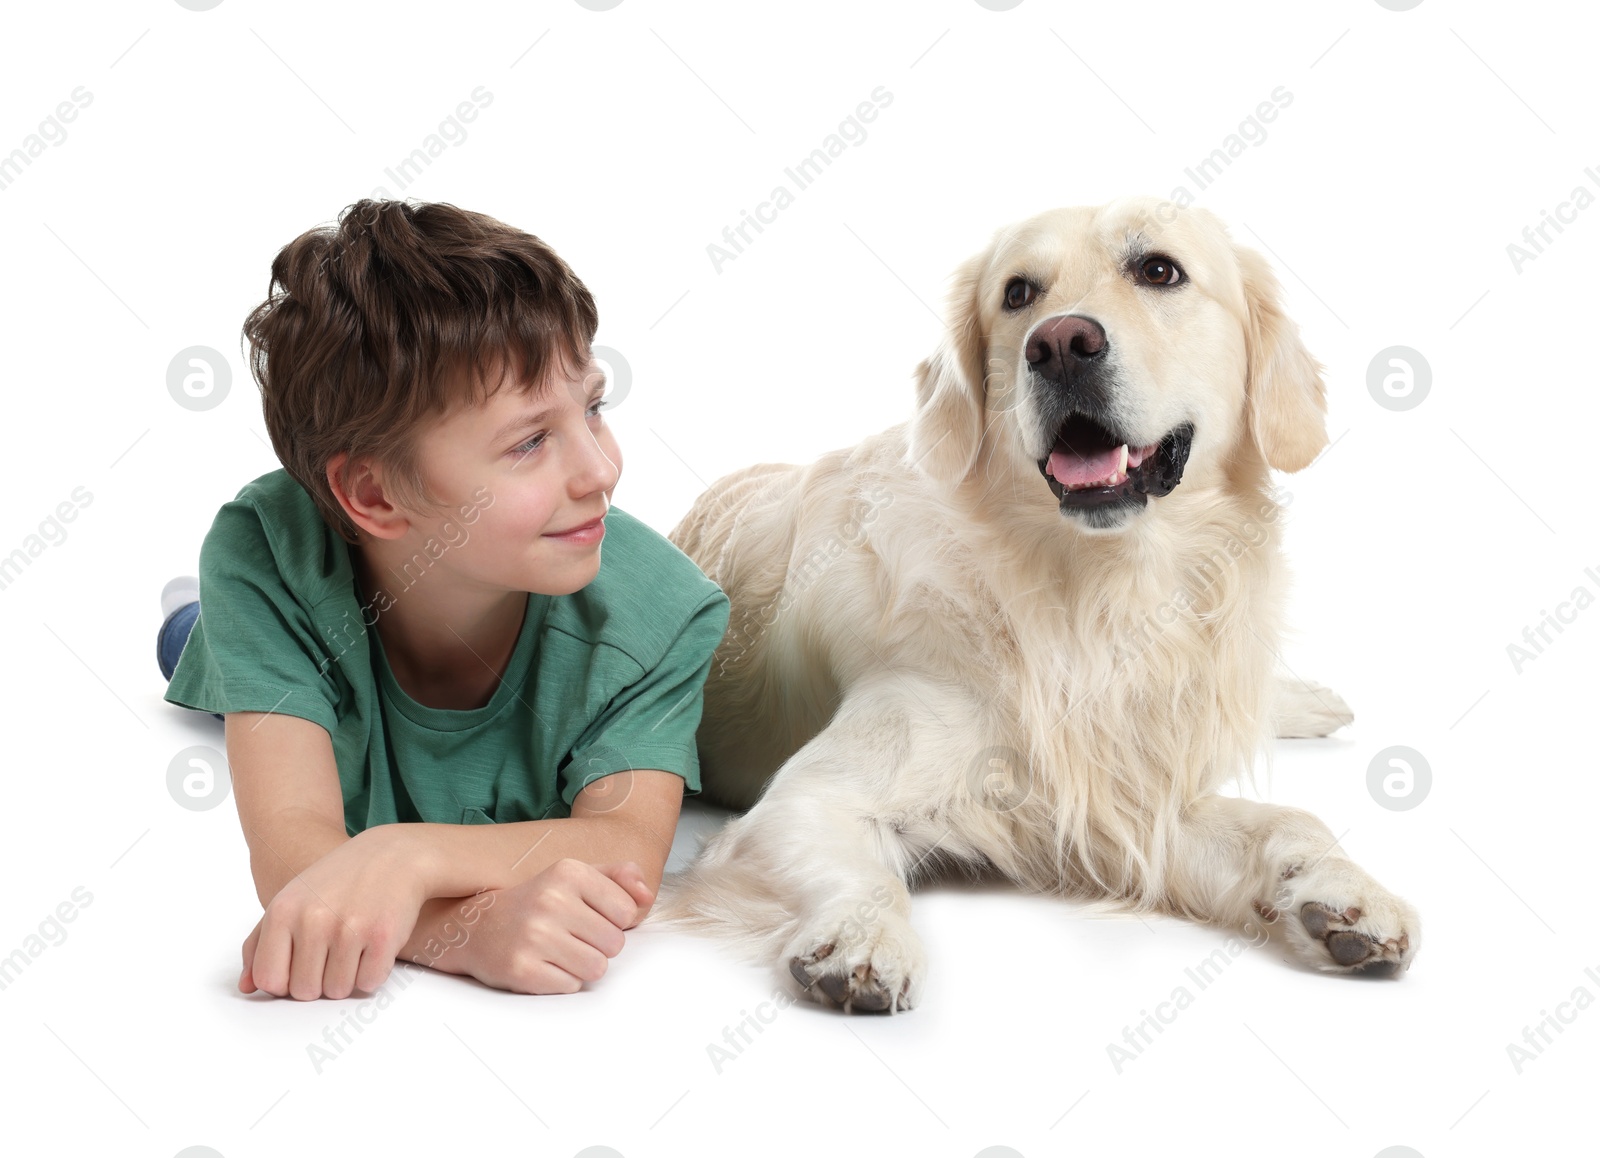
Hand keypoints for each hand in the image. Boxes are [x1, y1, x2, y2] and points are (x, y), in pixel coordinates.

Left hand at [239, 827, 427, 999]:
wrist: (393, 855)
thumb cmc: (338, 881)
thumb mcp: (292, 900)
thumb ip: (260, 943)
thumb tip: (245, 987)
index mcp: (283, 912)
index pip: (269, 980)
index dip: (287, 981)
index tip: (301, 965)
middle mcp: (313, 919)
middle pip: (304, 992)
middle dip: (320, 981)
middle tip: (333, 954)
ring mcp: (348, 928)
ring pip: (338, 990)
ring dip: (347, 978)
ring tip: (354, 949)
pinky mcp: (382, 936)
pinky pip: (369, 983)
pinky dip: (373, 973)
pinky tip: (374, 948)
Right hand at [433, 859, 653, 994]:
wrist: (475, 927)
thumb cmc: (537, 902)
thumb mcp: (574, 877)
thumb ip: (618, 878)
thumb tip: (647, 893)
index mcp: (568, 872)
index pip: (627, 911)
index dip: (612, 920)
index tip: (586, 916)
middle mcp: (550, 900)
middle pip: (614, 944)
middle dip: (598, 945)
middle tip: (569, 936)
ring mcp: (534, 936)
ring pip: (596, 968)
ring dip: (582, 966)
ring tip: (558, 951)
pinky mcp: (521, 969)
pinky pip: (571, 986)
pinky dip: (561, 980)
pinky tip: (542, 964)